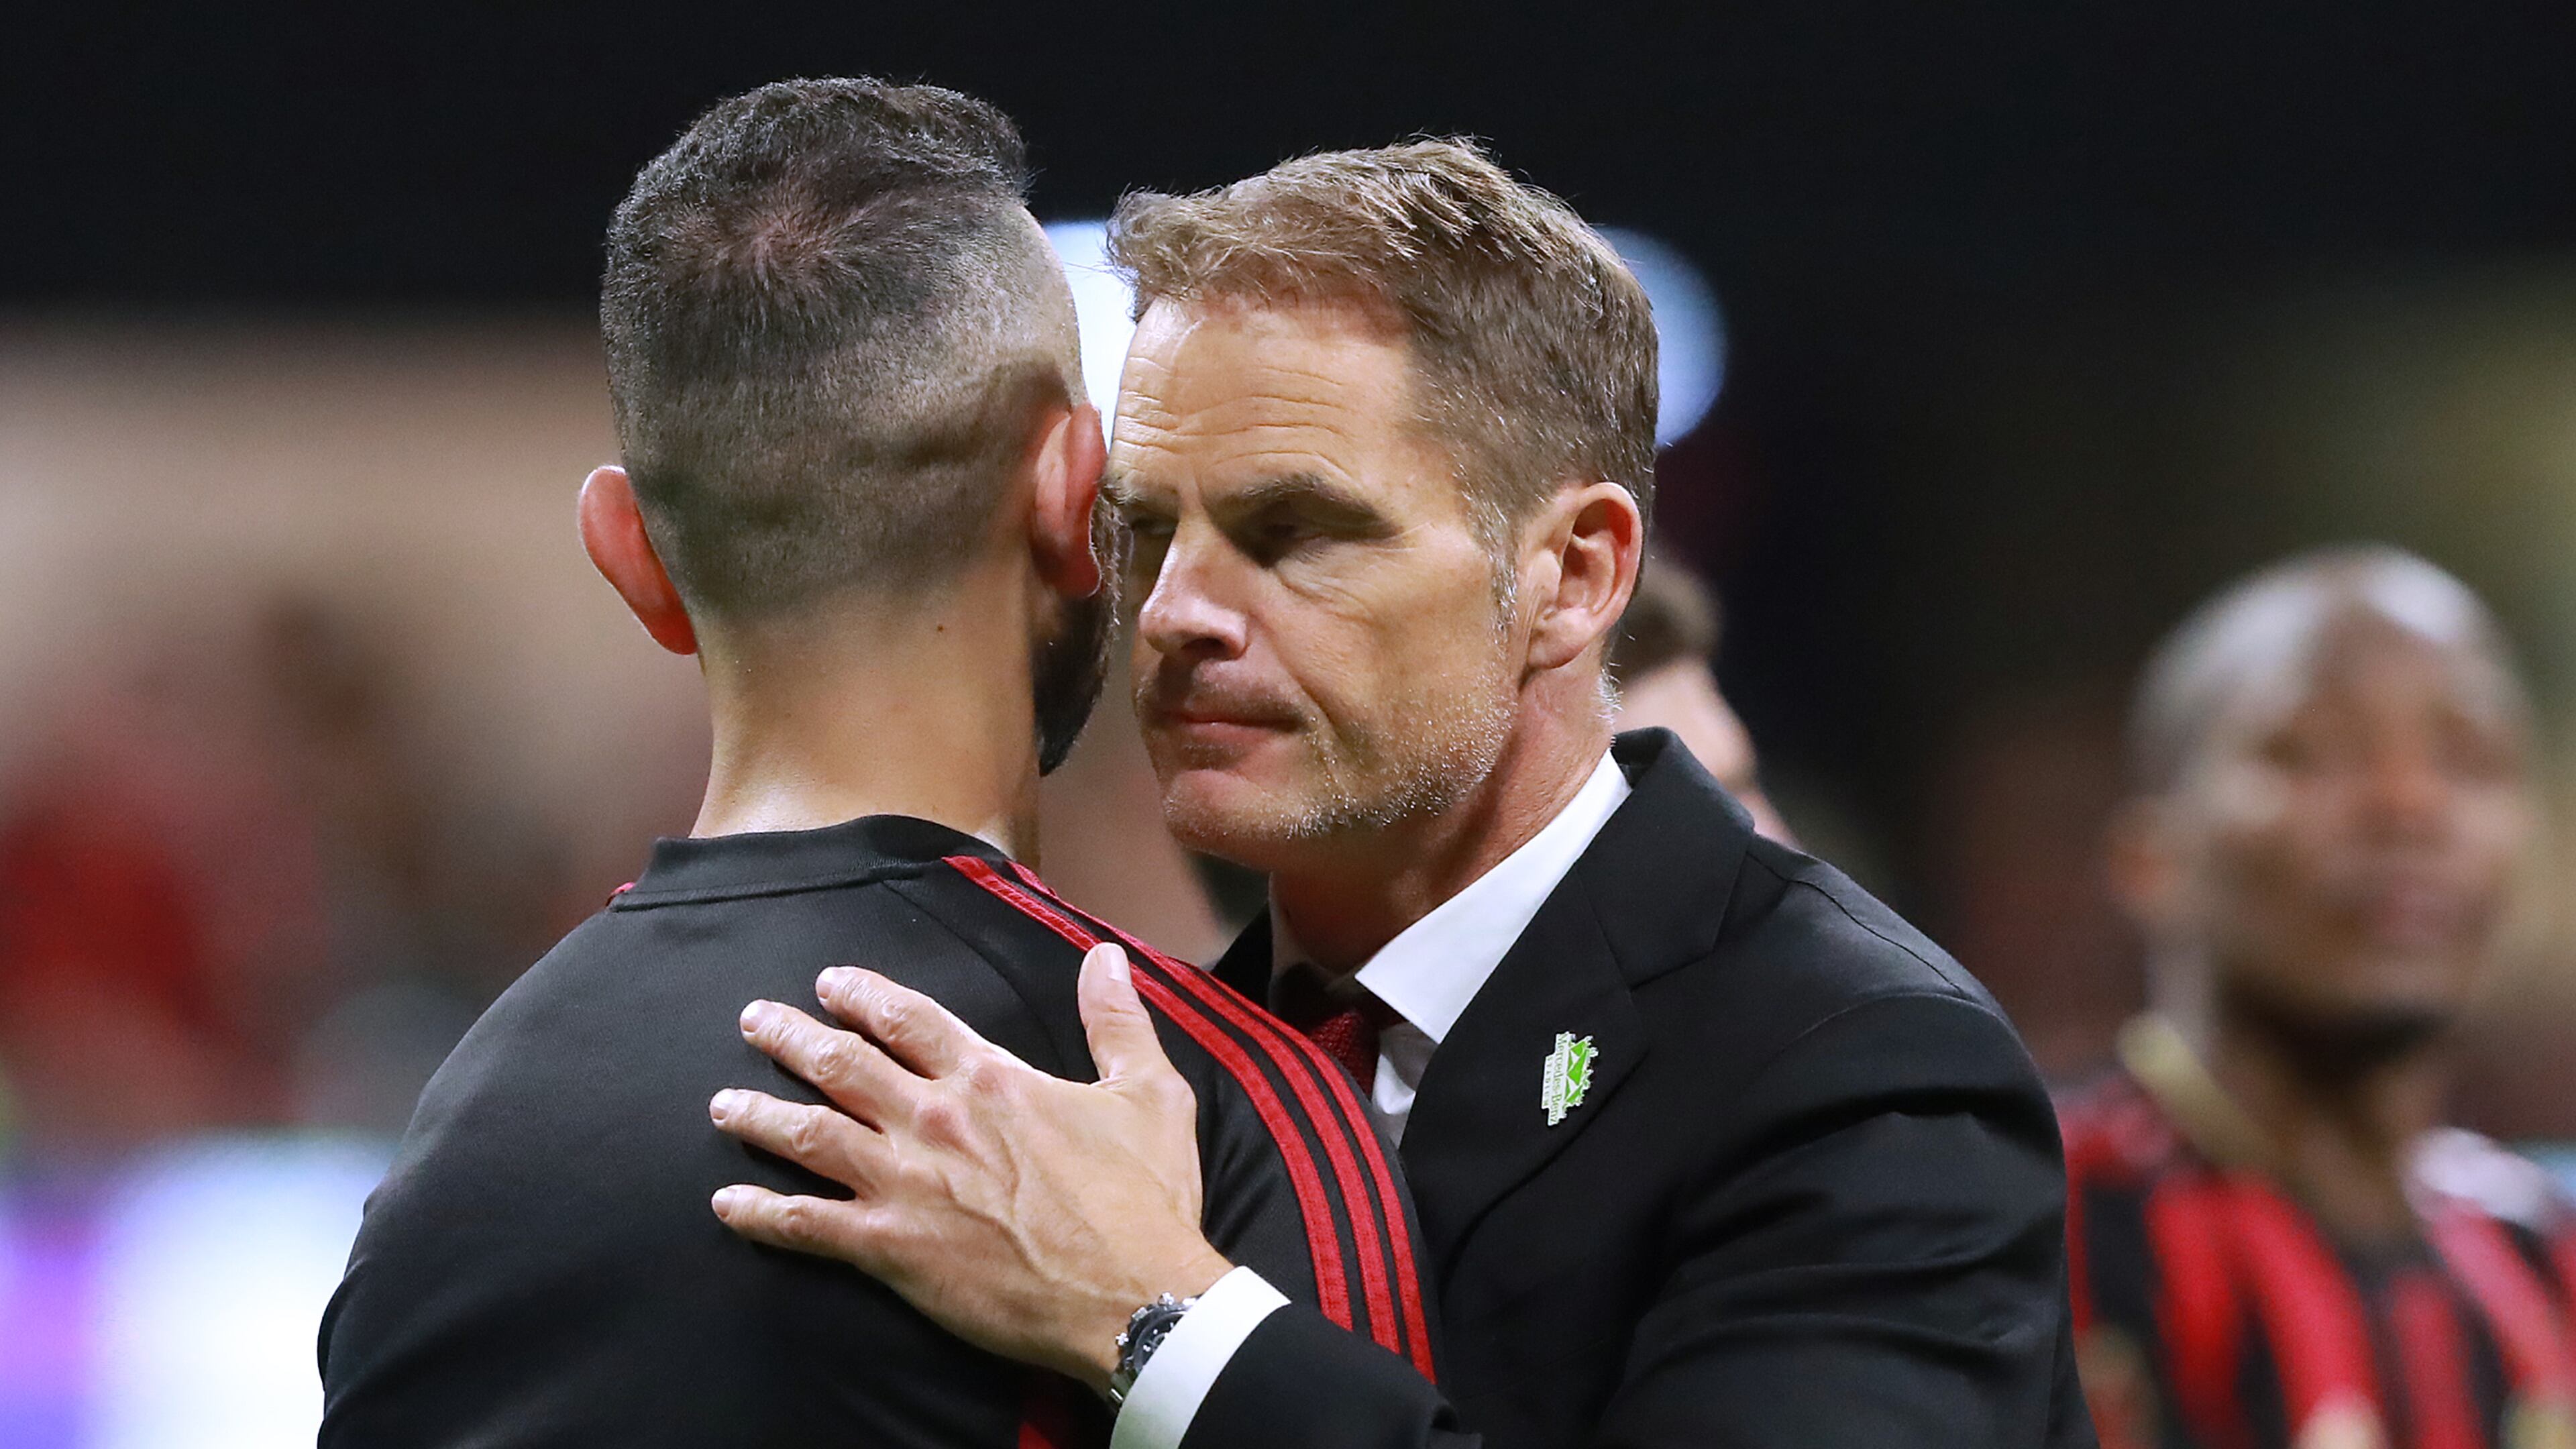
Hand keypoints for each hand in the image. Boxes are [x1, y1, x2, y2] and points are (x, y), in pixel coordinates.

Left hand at [708, 943, 1233, 1390]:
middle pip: (841, 1063)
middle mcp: (935, 1120)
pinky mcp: (891, 1247)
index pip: (909, 1019)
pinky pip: (806, 1224)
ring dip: (758, 1114)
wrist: (1133, 1295)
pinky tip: (726, 1204)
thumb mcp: (1150, 1093)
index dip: (863, 995)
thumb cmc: (1144, 1200)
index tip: (830, 983)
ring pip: (808, 1134)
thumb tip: (1107, 956)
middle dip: (789, 1037)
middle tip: (754, 1020)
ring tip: (722, 1103)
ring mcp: (906, 1183)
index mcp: (990, 1079)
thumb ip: (1117, 1020)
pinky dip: (760, 1213)